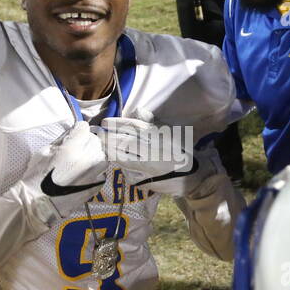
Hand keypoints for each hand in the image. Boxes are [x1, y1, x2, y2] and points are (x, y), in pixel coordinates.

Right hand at [25, 120, 107, 217]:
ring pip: (102, 155)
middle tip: (77, 148)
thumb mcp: (44, 152)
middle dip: (86, 141)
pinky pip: (102, 171)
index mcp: (71, 149)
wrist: (39, 203)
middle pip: (95, 140)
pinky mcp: (95, 185)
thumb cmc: (37, 178)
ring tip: (82, 161)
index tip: (75, 134)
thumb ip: (61, 140)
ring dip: (93, 155)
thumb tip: (72, 132)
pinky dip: (96, 170)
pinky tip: (84, 174)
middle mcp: (85, 159)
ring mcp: (93, 173)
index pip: (84, 128)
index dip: (78, 130)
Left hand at [102, 116, 218, 196]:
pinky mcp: (146, 178)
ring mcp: (151, 165)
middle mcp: (156, 148)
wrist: (191, 176)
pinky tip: (111, 157)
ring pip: (125, 154)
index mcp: (161, 135)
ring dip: (111, 148)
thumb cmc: (178, 152)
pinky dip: (119, 161)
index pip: (135, 127)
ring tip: (101, 144)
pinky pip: (128, 168)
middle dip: (110, 136)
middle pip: (127, 140)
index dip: (118, 123)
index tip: (106, 122)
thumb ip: (151, 121)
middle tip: (98, 133)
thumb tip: (136, 111)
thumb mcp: (169, 132)